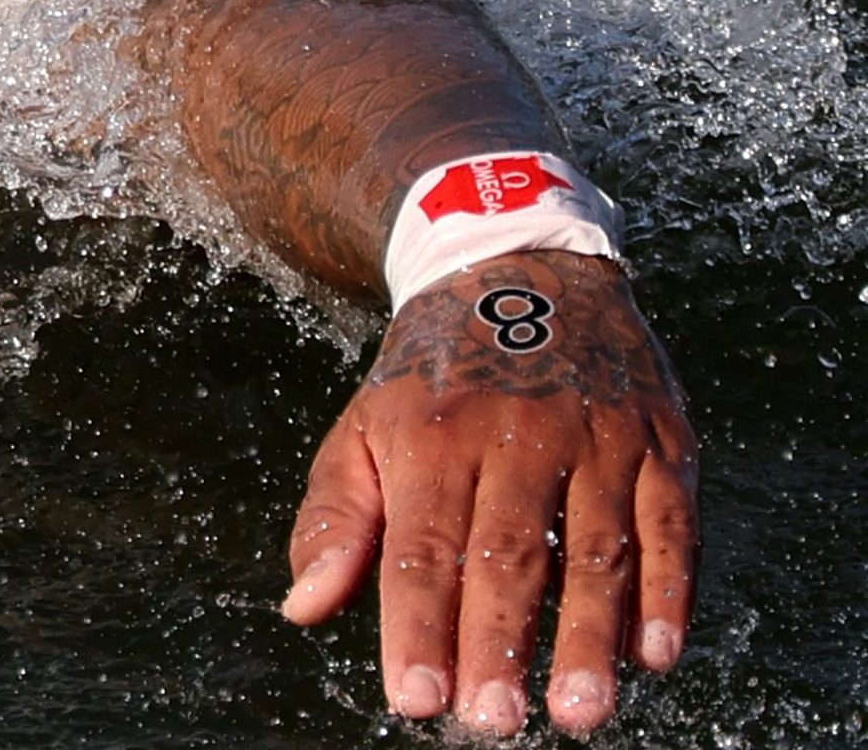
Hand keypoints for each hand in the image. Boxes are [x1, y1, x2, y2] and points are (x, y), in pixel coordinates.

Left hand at [279, 251, 698, 736]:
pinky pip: (670, 523)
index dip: (418, 627)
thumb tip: (303, 608)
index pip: (423, 547)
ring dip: (590, 636)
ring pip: (596, 547)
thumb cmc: (431, 377)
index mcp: (432, 435)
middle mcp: (516, 431)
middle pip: (508, 553)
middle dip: (499, 643)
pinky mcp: (660, 439)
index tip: (414, 700)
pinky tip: (657, 655)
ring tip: (579, 712)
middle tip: (494, 722)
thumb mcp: (363, 428)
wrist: (519, 270)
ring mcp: (596, 434)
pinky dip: (669, 593)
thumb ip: (335, 520)